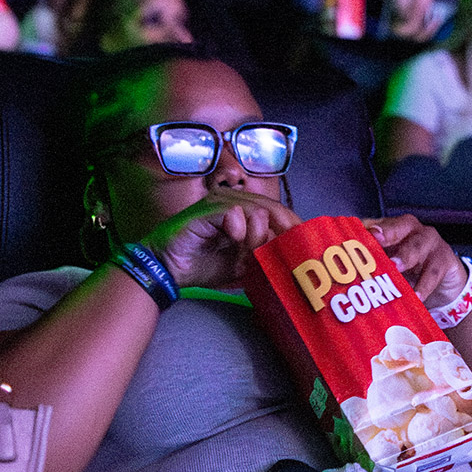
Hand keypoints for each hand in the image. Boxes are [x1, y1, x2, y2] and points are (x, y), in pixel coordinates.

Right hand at [144, 189, 301, 289]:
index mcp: (244, 212)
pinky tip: (234, 240)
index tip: (304, 244)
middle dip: (284, 230)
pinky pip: (235, 213)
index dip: (293, 226)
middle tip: (287, 249)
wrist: (167, 269)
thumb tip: (283, 248)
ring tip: (250, 253)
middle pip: (273, 208)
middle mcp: (234, 202)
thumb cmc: (202, 265)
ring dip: (259, 236)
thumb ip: (261, 254)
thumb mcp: (241, 264)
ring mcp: (220, 202)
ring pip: (257, 211)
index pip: (277, 212)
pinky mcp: (207, 208)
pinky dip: (240, 229)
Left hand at [362, 214, 465, 308]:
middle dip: (387, 232)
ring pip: (417, 246)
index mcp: (392, 228)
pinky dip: (424, 286)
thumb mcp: (389, 265)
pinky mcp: (444, 260)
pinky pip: (433, 273)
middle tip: (375, 239)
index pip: (375, 224)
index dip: (364, 229)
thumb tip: (343, 282)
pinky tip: (416, 296)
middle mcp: (411, 230)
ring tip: (395, 267)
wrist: (444, 282)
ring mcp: (430, 243)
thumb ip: (370, 267)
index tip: (352, 235)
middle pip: (398, 227)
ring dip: (405, 256)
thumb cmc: (410, 270)